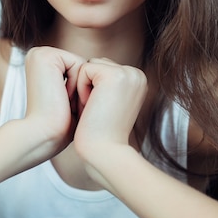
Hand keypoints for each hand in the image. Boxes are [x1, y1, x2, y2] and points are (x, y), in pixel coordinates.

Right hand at [23, 46, 84, 162]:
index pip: (79, 69)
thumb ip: (78, 81)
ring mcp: (41, 53)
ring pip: (83, 66)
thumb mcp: (71, 98)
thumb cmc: (60, 126)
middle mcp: (39, 55)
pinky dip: (77, 84)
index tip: (69, 108)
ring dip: (80, 88)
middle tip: (69, 107)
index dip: (82, 90)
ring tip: (65, 104)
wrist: (45, 135)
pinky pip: (81, 65)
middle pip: (82, 66)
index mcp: (42, 63)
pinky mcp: (47, 57)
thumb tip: (101, 72)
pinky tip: (63, 98)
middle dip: (82, 88)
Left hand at [73, 58, 147, 184]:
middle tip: (96, 111)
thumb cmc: (101, 134)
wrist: (106, 153)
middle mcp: (136, 74)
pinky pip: (84, 69)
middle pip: (96, 64)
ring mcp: (127, 73)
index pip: (102, 69)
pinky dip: (80, 89)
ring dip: (83, 87)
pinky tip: (89, 107)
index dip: (93, 89)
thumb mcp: (109, 104)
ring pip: (89, 66)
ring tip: (93, 109)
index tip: (100, 111)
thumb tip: (91, 71)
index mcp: (137, 80)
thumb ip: (106, 85)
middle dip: (88, 86)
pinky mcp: (114, 75)